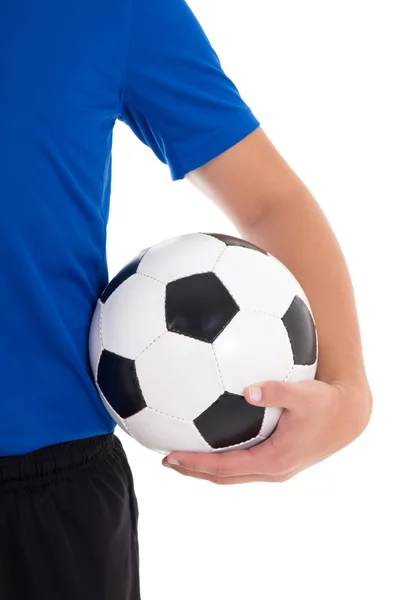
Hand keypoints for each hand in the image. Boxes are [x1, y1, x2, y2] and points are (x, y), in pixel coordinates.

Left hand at [162, 379, 371, 484]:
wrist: (347, 417)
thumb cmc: (325, 404)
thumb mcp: (303, 395)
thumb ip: (277, 391)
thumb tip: (249, 389)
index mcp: (272, 460)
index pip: (224, 468)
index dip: (196, 464)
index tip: (171, 457)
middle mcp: (271, 470)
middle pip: (223, 477)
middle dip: (193, 471)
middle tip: (166, 460)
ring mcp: (275, 468)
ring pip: (232, 474)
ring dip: (205, 468)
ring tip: (181, 456)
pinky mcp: (278, 460)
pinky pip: (243, 464)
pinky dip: (222, 460)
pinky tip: (211, 440)